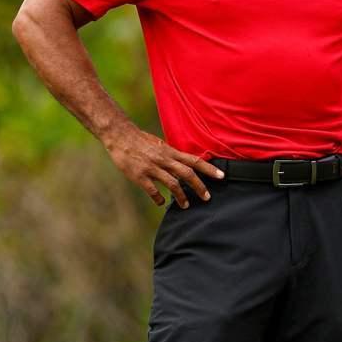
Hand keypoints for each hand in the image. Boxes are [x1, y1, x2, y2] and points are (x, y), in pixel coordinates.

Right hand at [104, 125, 223, 207]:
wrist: (120, 136)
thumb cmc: (141, 141)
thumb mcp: (161, 145)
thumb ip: (173, 156)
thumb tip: (186, 164)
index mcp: (171, 152)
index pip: (195, 160)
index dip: (209, 168)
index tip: (221, 176)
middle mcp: (164, 160)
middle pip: (187, 173)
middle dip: (199, 186)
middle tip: (207, 197)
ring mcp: (152, 168)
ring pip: (172, 183)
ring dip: (181, 196)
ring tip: (186, 205)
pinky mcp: (139, 176)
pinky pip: (152, 190)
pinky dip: (158, 198)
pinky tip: (161, 202)